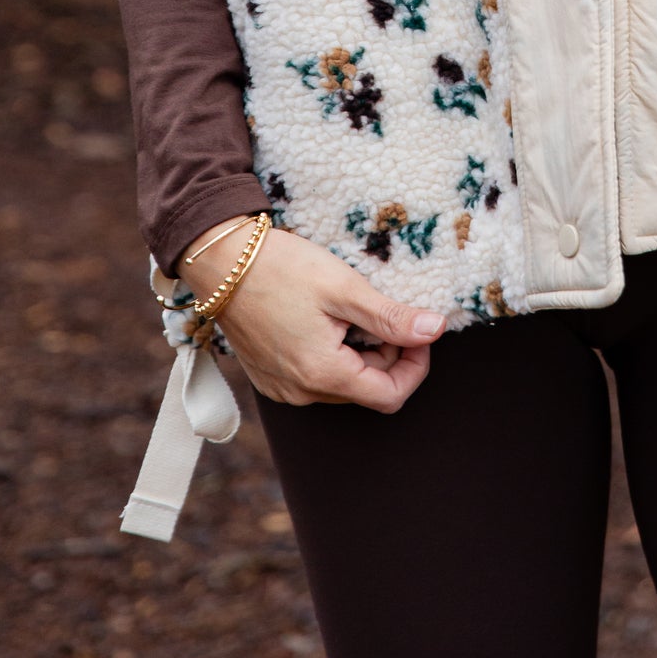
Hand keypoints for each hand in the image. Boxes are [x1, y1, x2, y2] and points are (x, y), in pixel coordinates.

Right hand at [180, 215, 444, 409]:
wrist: (221, 261)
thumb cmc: (282, 268)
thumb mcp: (344, 287)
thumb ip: (390, 316)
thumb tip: (435, 330)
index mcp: (323, 375)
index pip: (390, 396)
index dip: (416, 366)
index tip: (419, 330)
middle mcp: (301, 393)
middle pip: (367, 390)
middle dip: (389, 356)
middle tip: (387, 311)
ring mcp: (281, 388)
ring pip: (342, 385)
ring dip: (362, 355)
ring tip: (355, 311)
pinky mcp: (269, 376)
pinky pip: (315, 378)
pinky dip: (334, 355)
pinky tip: (327, 319)